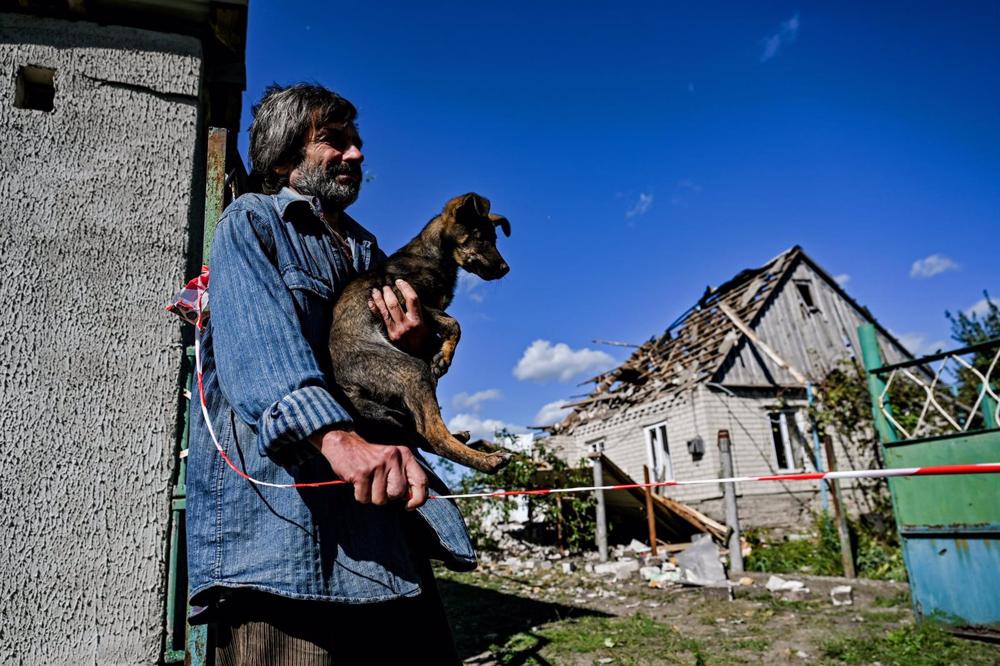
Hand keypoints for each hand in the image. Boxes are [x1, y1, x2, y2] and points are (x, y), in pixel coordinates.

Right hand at [309, 428, 428, 509]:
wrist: (344, 445)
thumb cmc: (371, 458)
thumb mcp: (392, 461)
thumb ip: (405, 477)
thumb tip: (411, 501)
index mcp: (405, 455)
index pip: (421, 482)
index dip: (418, 499)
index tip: (409, 506)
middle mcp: (393, 458)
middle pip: (398, 494)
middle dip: (388, 497)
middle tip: (379, 487)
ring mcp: (377, 465)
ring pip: (380, 499)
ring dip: (372, 496)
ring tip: (368, 483)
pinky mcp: (361, 473)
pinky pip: (364, 498)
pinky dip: (360, 495)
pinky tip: (358, 483)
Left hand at [368, 279, 429, 353]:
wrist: (419, 358)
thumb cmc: (426, 339)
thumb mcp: (429, 325)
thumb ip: (423, 312)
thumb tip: (418, 296)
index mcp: (418, 321)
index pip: (412, 299)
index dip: (405, 287)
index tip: (400, 281)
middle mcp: (406, 326)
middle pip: (394, 304)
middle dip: (388, 292)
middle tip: (386, 286)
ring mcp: (396, 331)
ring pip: (384, 311)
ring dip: (379, 299)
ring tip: (375, 290)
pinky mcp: (389, 336)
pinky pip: (380, 320)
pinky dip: (375, 310)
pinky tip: (371, 302)